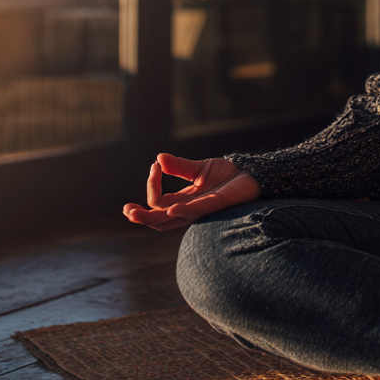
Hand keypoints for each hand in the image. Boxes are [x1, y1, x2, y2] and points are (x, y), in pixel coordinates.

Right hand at [123, 153, 260, 230]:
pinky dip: (183, 211)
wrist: (252, 174)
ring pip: (172, 221)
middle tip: (127, 210)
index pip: (158, 202)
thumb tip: (158, 158)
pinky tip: (172, 208)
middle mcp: (190, 209)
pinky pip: (197, 211)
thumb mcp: (199, 168)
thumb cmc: (227, 175)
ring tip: (136, 213)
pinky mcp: (217, 204)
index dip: (152, 186)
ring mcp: (202, 209)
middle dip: (141, 217)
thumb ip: (179, 166)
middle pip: (159, 220)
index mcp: (184, 201)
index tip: (154, 166)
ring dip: (154, 217)